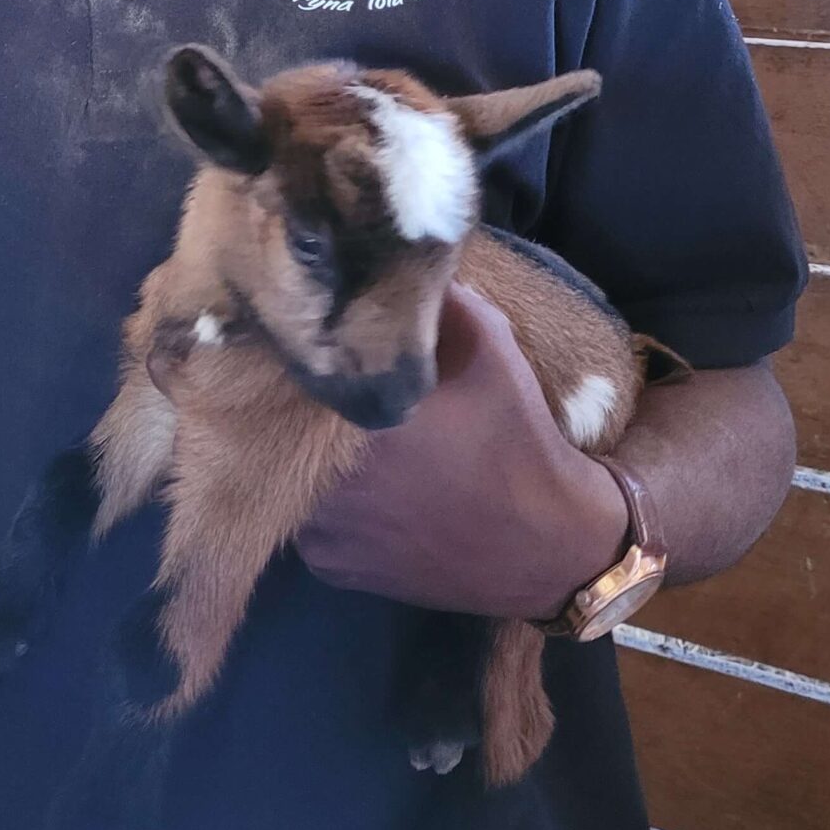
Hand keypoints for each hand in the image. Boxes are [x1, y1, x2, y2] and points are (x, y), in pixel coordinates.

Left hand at [296, 281, 630, 618]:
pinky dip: (329, 502)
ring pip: (289, 471)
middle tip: (331, 385)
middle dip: (301, 403)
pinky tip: (368, 490)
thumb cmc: (516, 438)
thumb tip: (382, 262)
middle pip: (280, 422)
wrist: (549, 548)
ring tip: (348, 440)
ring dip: (310, 454)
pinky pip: (310, 519)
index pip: (288, 367)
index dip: (299, 347)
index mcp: (348, 417)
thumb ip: (432, 298)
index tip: (311, 333)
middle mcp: (316, 480)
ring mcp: (316, 533)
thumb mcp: (487, 343)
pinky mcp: (329, 567)